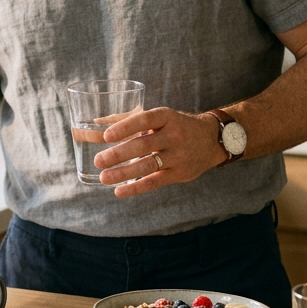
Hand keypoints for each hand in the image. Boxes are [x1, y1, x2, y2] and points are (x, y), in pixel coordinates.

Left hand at [91, 107, 224, 197]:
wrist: (210, 139)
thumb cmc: (175, 126)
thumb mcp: (159, 118)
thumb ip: (129, 119)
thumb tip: (96, 123)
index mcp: (166, 117)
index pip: (144, 120)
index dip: (125, 127)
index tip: (106, 136)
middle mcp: (174, 135)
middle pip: (143, 145)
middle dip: (118, 154)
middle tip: (98, 161)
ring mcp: (177, 156)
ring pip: (147, 165)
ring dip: (123, 173)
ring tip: (104, 177)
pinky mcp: (178, 173)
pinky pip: (154, 182)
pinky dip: (136, 187)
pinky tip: (119, 191)